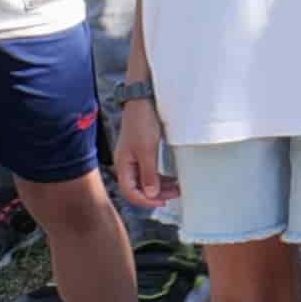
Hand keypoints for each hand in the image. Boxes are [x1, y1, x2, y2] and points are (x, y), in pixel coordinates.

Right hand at [110, 97, 173, 213]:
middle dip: (156, 194)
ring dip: (160, 186)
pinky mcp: (142, 151)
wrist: (143, 99)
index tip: (164, 202)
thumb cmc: (142, 121)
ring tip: (177, 188)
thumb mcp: (147, 149)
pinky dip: (160, 176)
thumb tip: (151, 194)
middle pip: (138, 188)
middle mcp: (126, 164)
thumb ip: (148, 172)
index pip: (130, 192)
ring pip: (145, 180)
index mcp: (123, 165)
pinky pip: (150, 170)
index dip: (146, 201)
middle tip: (176, 194)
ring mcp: (134, 157)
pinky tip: (172, 178)